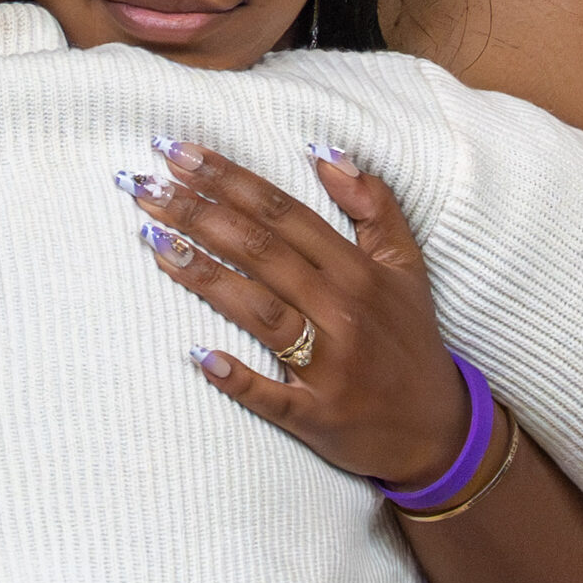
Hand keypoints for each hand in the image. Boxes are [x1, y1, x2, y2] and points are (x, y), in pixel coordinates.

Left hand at [125, 139, 470, 488]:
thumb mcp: (406, 265)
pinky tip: (198, 356)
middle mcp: (342, 311)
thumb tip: (325, 153)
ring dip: (204, 274)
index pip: (283, 213)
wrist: (436, 429)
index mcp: (359, 271)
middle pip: (262, 252)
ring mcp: (329, 366)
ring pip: (259, 311)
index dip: (231, 180)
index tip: (181, 153)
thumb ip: (375, 205)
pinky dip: (237, 377)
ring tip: (154, 240)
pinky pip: (271, 396)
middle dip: (200, 213)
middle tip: (145, 186)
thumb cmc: (409, 340)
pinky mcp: (316, 415)